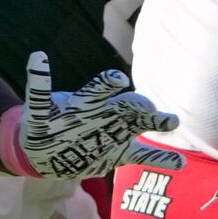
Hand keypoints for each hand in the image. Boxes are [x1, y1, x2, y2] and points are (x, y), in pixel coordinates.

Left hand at [0, 51, 181, 178]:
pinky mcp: (120, 154)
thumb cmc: (42, 126)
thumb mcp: (37, 111)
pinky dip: (161, 158)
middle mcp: (106, 114)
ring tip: (173, 121)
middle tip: (150, 108)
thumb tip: (37, 56)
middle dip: (139, 106)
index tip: (117, 82)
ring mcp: (116, 134)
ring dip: (157, 122)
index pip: (101, 88)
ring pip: (141, 125)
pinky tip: (180, 162)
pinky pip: (144, 155)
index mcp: (87, 102)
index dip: (108, 84)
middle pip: (128, 106)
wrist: (44, 153)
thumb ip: (38, 87)